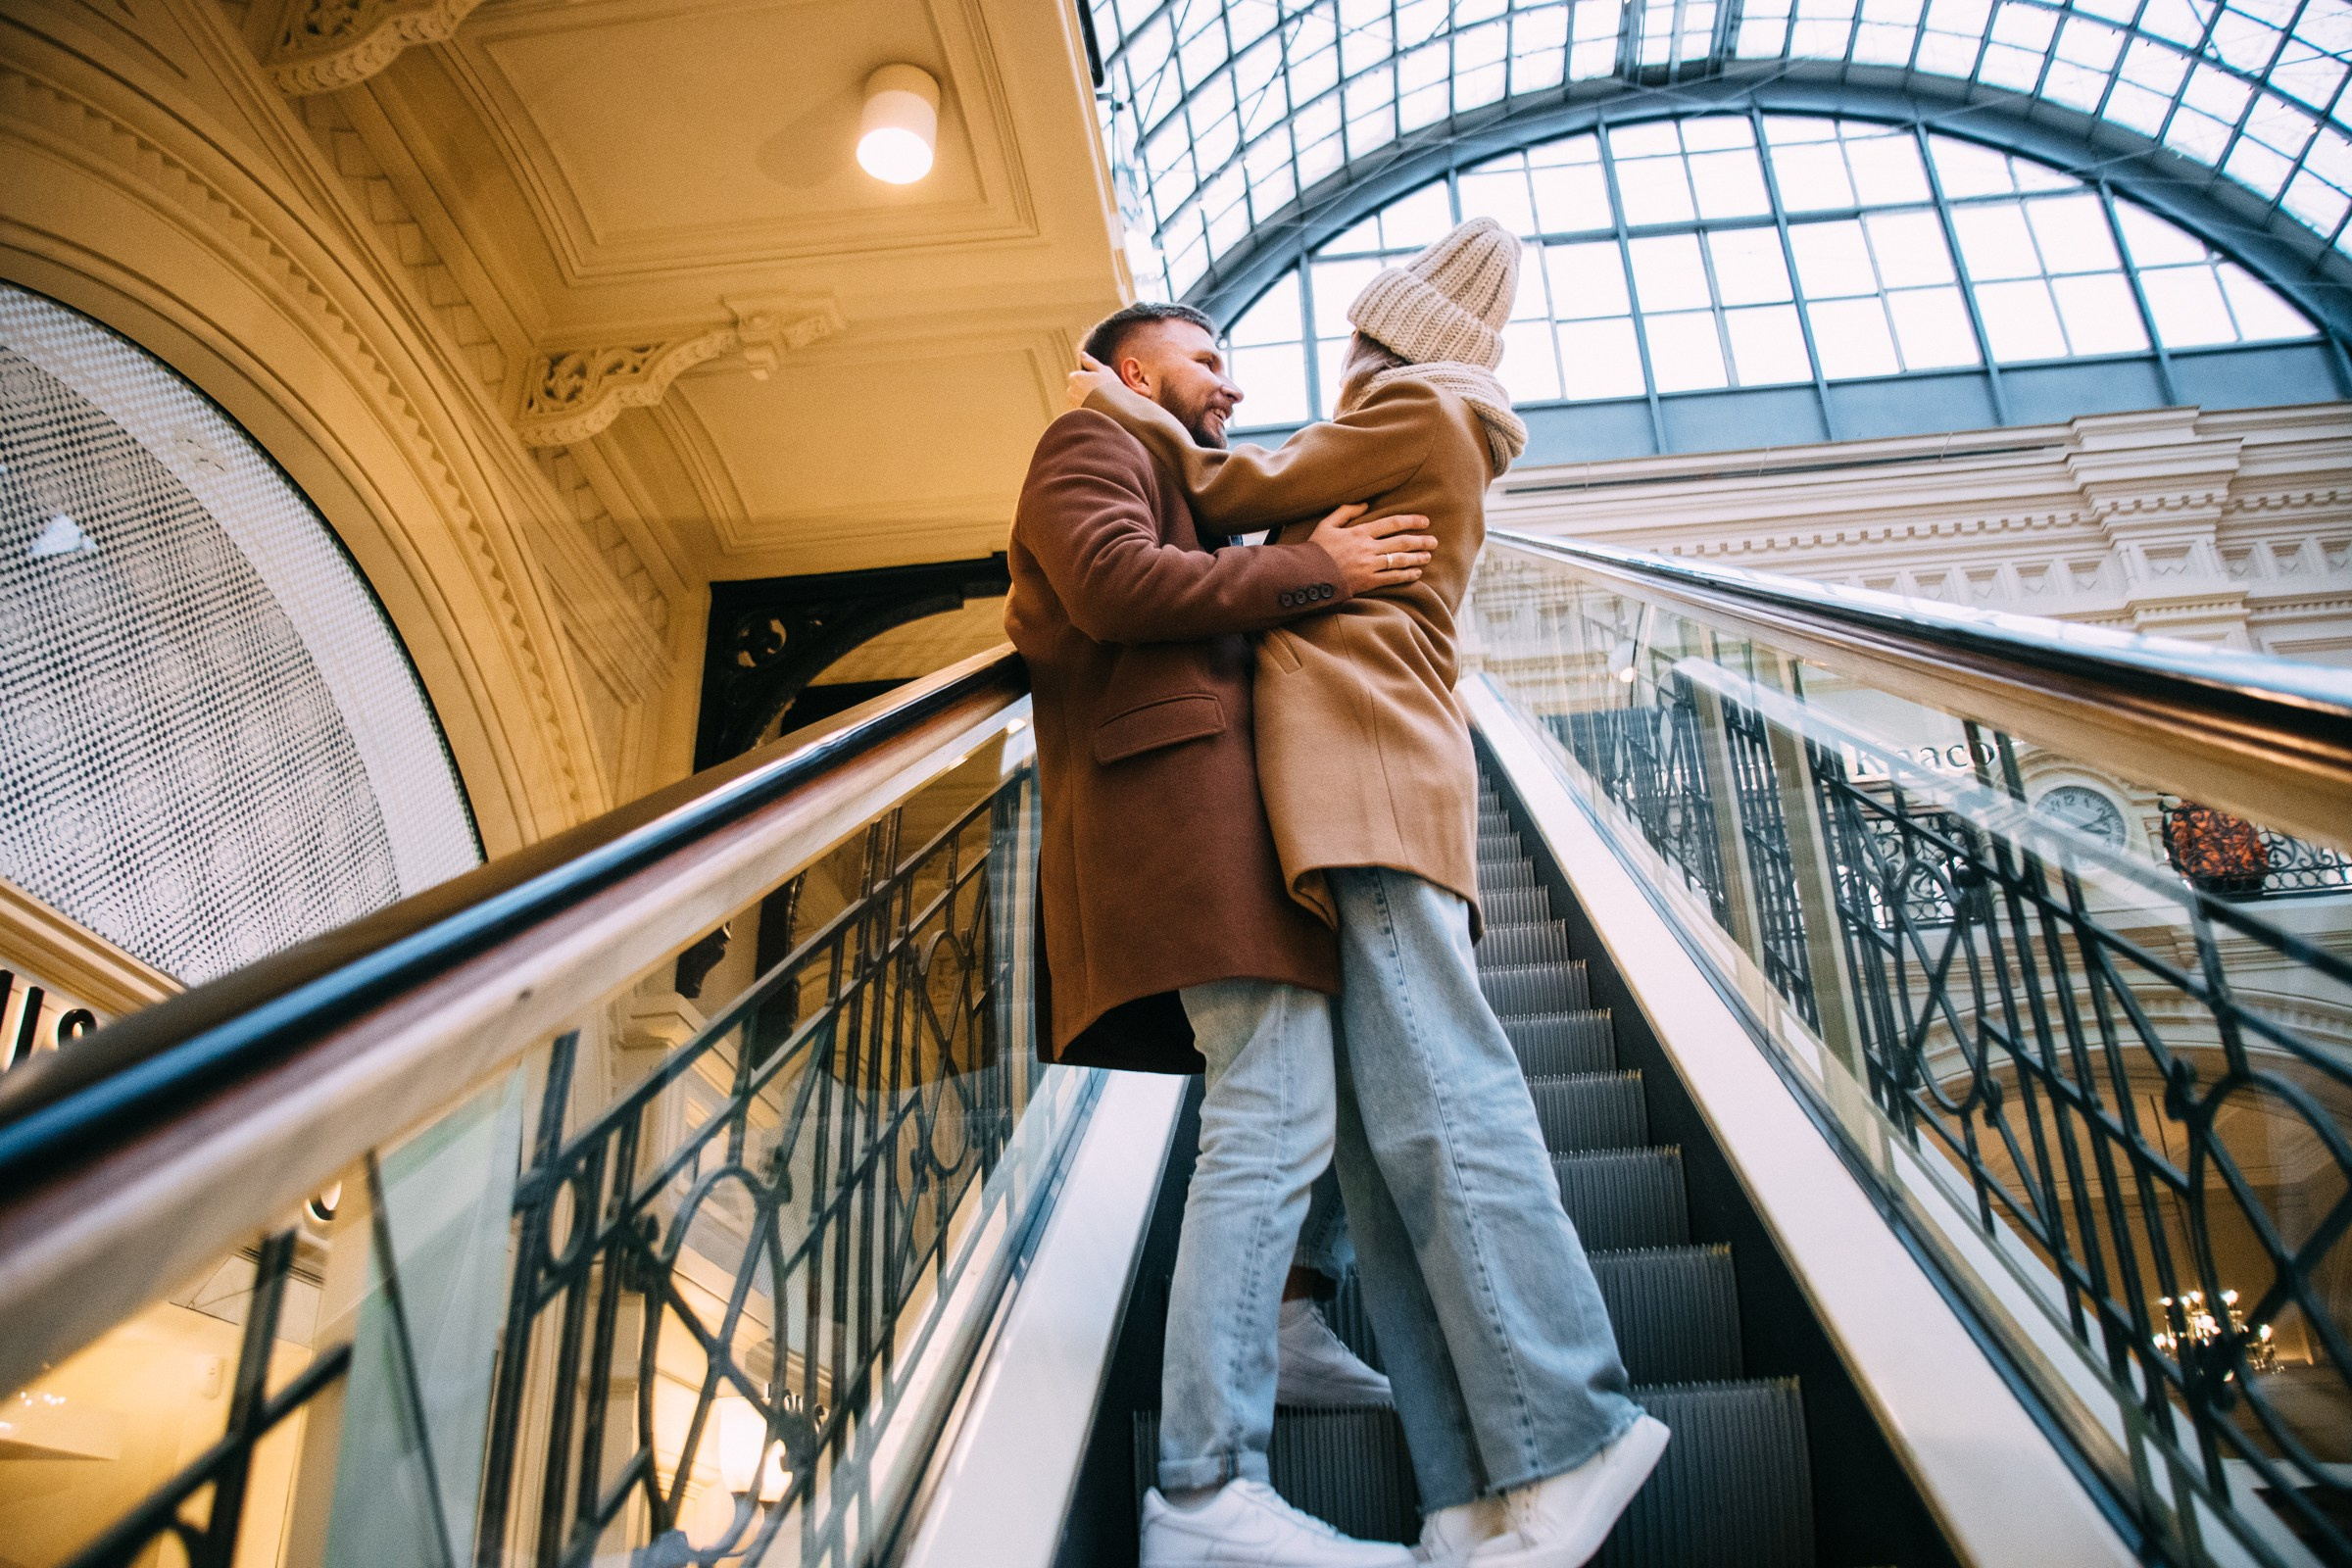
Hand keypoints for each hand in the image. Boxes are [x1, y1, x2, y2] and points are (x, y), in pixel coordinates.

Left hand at [1067, 351, 1120, 409]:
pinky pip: (1078, 410)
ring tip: (1099, 403)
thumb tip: (1082, 354)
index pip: (1076, 376)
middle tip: (1099, 394)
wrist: (1115, 410)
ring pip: (1076, 399)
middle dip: (1084, 390)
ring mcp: (1072, 404)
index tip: (1098, 383)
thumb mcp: (1103, 370)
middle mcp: (1070, 390)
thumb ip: (1091, 362)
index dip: (1087, 379)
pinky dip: (1085, 410)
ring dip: (1084, 400)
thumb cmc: (1111, 388)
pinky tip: (1096, 411)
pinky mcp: (1075, 415)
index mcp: (1075, 377)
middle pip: (1075, 388)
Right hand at [1308, 504, 1436, 596]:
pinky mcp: (1367, 582)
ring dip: (1416, 557)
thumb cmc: (1316, 549)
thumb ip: (1346, 511)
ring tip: (1428, 555)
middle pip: (1400, 542)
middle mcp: (1368, 548)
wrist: (1307, 575)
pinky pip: (1392, 578)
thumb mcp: (1327, 524)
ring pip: (1399, 560)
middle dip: (1420, 541)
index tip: (1424, 521)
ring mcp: (1369, 566)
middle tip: (1434, 541)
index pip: (1391, 523)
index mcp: (1360, 532)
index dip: (1410, 521)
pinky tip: (1416, 573)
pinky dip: (1406, 575)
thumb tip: (1365, 503)